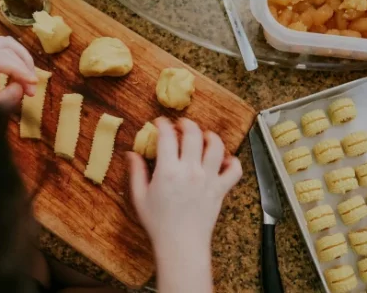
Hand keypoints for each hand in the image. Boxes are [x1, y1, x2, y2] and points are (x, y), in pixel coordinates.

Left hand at [0, 36, 37, 110]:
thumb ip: (5, 101)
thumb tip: (20, 87)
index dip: (19, 68)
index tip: (33, 83)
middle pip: (5, 47)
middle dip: (24, 65)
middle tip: (32, 88)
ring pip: (8, 45)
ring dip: (24, 60)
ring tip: (30, 81)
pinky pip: (7, 52)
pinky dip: (20, 62)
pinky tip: (24, 78)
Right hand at [127, 117, 242, 246]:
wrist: (180, 244)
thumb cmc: (158, 224)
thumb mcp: (140, 197)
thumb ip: (136, 172)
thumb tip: (131, 154)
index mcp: (168, 171)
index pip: (167, 136)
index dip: (163, 124)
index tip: (160, 122)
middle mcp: (190, 170)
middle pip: (194, 134)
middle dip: (187, 123)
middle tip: (182, 125)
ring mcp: (208, 178)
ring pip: (216, 146)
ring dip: (210, 136)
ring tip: (204, 137)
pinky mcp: (221, 189)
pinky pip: (234, 170)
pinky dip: (232, 162)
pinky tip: (223, 160)